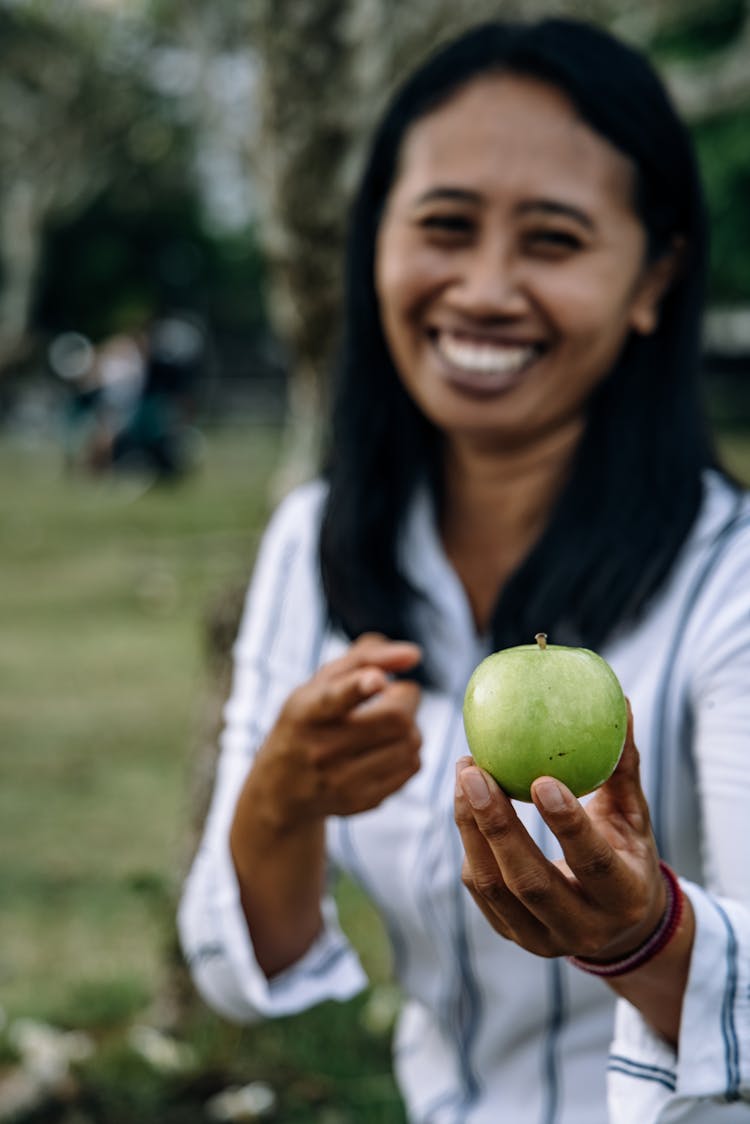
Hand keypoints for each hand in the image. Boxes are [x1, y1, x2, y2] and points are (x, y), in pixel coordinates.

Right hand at [249, 632, 422, 830]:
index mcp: (305, 711)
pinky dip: (410, 750)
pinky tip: (388, 747)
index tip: (377, 679)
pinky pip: (412, 766)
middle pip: (396, 718)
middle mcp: (319, 749)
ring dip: (411, 725)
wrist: (281, 787)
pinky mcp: (361, 801)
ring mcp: (340, 781)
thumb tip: (414, 655)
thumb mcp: (321, 682)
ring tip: (390, 722)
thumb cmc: (309, 719)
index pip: (334, 699)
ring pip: (410, 743)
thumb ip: (366, 656)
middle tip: (396, 694)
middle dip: (407, 698)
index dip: (359, 686)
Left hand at [454, 704, 666, 962]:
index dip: (566, 825)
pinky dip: (469, 842)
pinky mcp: (511, 934)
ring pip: (494, 886)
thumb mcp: (635, 817)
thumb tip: (623, 704)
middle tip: (474, 772)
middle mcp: (583, 928)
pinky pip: (479, 889)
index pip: (593, 863)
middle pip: (529, 881)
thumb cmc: (628, 854)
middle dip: (496, 825)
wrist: (620, 927)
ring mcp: (542, 938)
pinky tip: (466, 801)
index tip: (540, 779)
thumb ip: (623, 768)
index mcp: (624, 897)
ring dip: (471, 828)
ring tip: (465, 776)